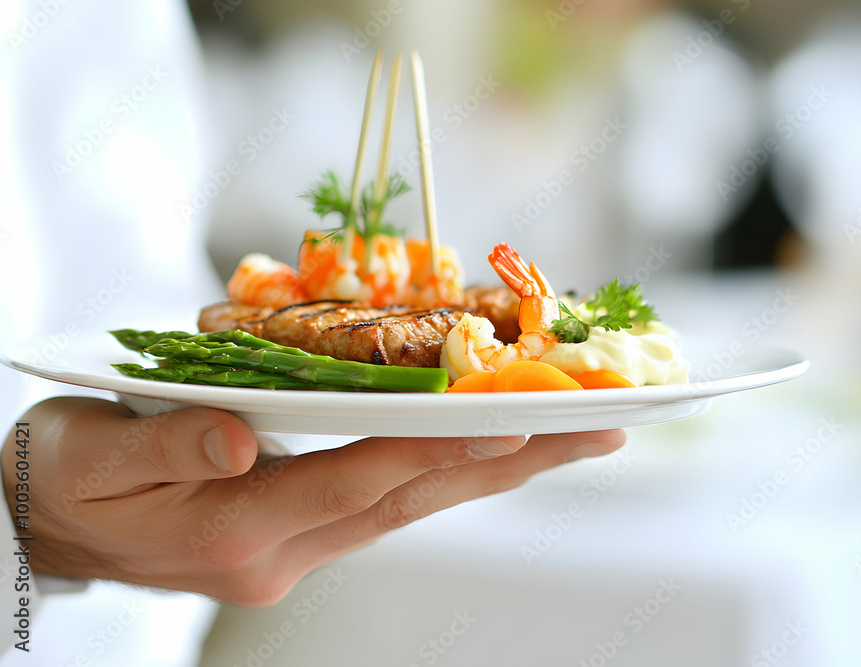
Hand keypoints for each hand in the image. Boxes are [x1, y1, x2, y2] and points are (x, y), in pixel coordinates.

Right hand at [2, 397, 624, 606]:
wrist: (51, 525)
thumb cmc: (67, 477)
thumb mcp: (93, 455)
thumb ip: (169, 445)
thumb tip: (241, 442)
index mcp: (231, 530)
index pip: (353, 483)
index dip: (429, 451)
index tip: (508, 425)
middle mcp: (282, 550)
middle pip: (411, 500)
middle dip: (508, 465)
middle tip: (597, 432)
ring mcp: (298, 549)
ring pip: (412, 504)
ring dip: (494, 470)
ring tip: (573, 437)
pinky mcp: (301, 534)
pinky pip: (388, 500)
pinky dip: (445, 470)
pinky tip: (491, 447)